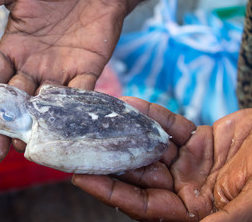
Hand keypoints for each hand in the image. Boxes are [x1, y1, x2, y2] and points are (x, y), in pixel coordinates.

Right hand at [0, 0, 167, 161]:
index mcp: (14, 50)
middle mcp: (35, 66)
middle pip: (17, 103)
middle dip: (5, 127)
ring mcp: (61, 70)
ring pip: (45, 105)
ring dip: (36, 126)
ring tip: (25, 147)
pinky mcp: (88, 68)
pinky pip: (80, 93)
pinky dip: (72, 110)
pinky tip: (63, 128)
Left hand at [72, 97, 251, 221]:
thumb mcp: (251, 200)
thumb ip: (224, 218)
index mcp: (194, 212)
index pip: (141, 205)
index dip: (110, 192)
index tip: (80, 177)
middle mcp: (186, 190)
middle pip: (138, 175)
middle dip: (109, 159)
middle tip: (79, 144)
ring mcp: (190, 164)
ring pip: (148, 148)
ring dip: (125, 134)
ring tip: (97, 119)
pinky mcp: (198, 141)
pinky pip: (168, 126)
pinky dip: (150, 115)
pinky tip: (129, 103)